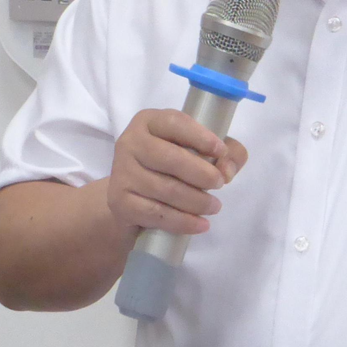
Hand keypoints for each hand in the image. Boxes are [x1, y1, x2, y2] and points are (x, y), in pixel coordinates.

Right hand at [107, 109, 246, 237]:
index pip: (174, 122)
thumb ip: (227, 153)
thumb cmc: (171, 169)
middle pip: (170, 158)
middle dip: (202, 174)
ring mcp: (122, 172)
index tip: (221, 151)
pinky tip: (200, 224)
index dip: (200, 136)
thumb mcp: (200, 152)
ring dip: (197, 201)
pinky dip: (183, 221)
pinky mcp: (119, 201)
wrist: (132, 200)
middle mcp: (130, 142)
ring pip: (166, 189)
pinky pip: (156, 213)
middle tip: (220, 184)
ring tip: (214, 206)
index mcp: (149, 122)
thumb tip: (227, 169)